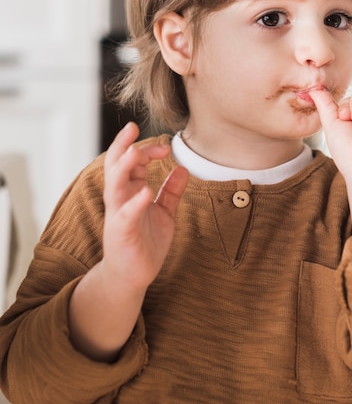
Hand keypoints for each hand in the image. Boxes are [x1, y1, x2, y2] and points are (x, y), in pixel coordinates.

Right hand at [102, 122, 188, 292]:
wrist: (133, 275)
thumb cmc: (145, 242)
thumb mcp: (164, 212)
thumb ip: (171, 191)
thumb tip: (183, 168)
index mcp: (130, 191)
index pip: (133, 161)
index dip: (147, 150)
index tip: (166, 146)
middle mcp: (120, 198)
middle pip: (116, 165)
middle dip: (122, 145)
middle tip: (132, 127)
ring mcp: (118, 214)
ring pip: (114, 185)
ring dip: (124, 167)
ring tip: (134, 152)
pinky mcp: (121, 232)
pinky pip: (126, 215)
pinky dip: (134, 202)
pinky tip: (145, 192)